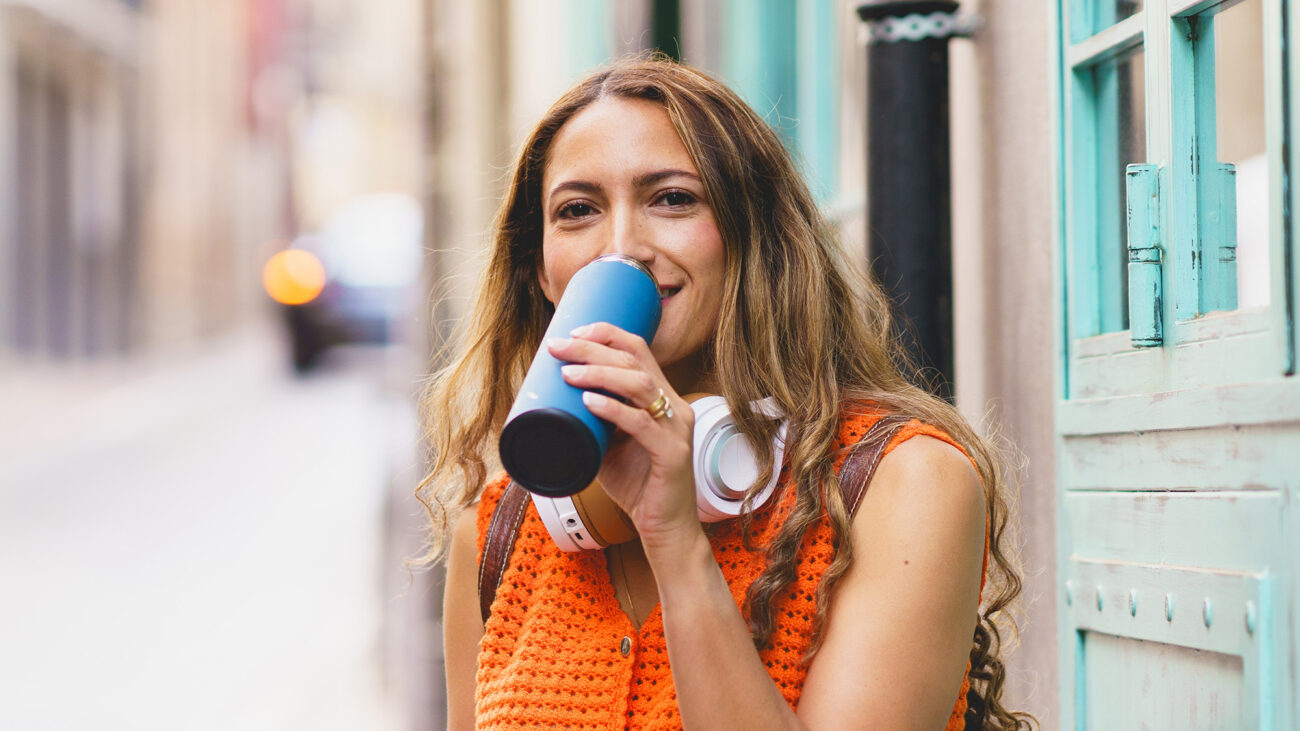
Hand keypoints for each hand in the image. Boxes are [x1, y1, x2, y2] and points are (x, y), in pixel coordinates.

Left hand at [548, 322, 700, 547]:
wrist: (664, 528)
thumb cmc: (638, 486)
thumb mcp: (609, 446)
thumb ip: (592, 423)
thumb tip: (550, 404)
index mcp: (663, 398)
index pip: (639, 350)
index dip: (606, 334)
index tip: (572, 332)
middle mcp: (674, 406)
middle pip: (634, 361)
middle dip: (592, 349)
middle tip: (558, 348)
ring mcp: (677, 428)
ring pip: (639, 385)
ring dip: (599, 374)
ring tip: (568, 373)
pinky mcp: (672, 453)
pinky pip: (642, 423)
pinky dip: (613, 409)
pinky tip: (590, 402)